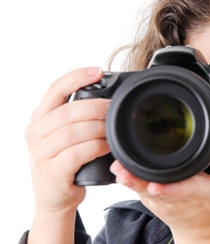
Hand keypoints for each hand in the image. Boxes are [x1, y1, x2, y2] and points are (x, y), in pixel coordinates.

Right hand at [25, 67, 110, 242]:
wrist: (55, 197)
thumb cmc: (66, 161)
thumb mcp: (65, 134)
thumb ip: (77, 116)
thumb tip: (109, 96)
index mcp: (40, 117)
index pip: (55, 89)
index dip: (77, 77)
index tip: (98, 70)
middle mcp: (35, 132)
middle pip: (69, 111)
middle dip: (97, 107)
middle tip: (115, 108)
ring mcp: (41, 152)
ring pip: (74, 131)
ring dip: (99, 128)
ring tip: (114, 129)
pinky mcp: (52, 171)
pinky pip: (78, 153)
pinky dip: (97, 146)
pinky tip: (108, 145)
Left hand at [110, 145, 209, 242]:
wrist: (204, 232)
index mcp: (200, 194)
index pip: (185, 190)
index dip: (170, 188)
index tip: (156, 186)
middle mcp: (178, 199)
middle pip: (157, 188)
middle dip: (140, 180)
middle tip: (123, 170)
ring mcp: (162, 201)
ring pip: (144, 189)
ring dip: (131, 180)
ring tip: (118, 168)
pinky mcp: (153, 199)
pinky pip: (140, 188)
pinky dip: (129, 179)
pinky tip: (120, 169)